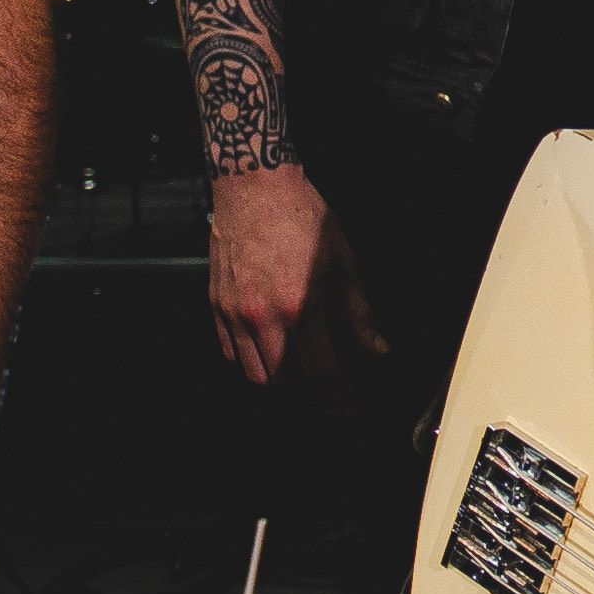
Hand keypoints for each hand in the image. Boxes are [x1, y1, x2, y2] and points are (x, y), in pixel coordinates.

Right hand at [208, 163, 375, 386]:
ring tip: (302, 377)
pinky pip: (230, 353)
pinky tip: (271, 355)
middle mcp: (264, 315)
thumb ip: (359, 313)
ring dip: (280, 384)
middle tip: (329, 394)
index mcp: (301, 304)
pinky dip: (251, 364)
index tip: (351, 407)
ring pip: (253, 374)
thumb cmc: (303, 217)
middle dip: (310, 396)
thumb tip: (377, 352)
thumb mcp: (343, 261)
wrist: (253, 186)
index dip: (340, 397)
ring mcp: (234, 312)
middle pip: (284, 382)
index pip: (322, 371)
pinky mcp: (216, 305)